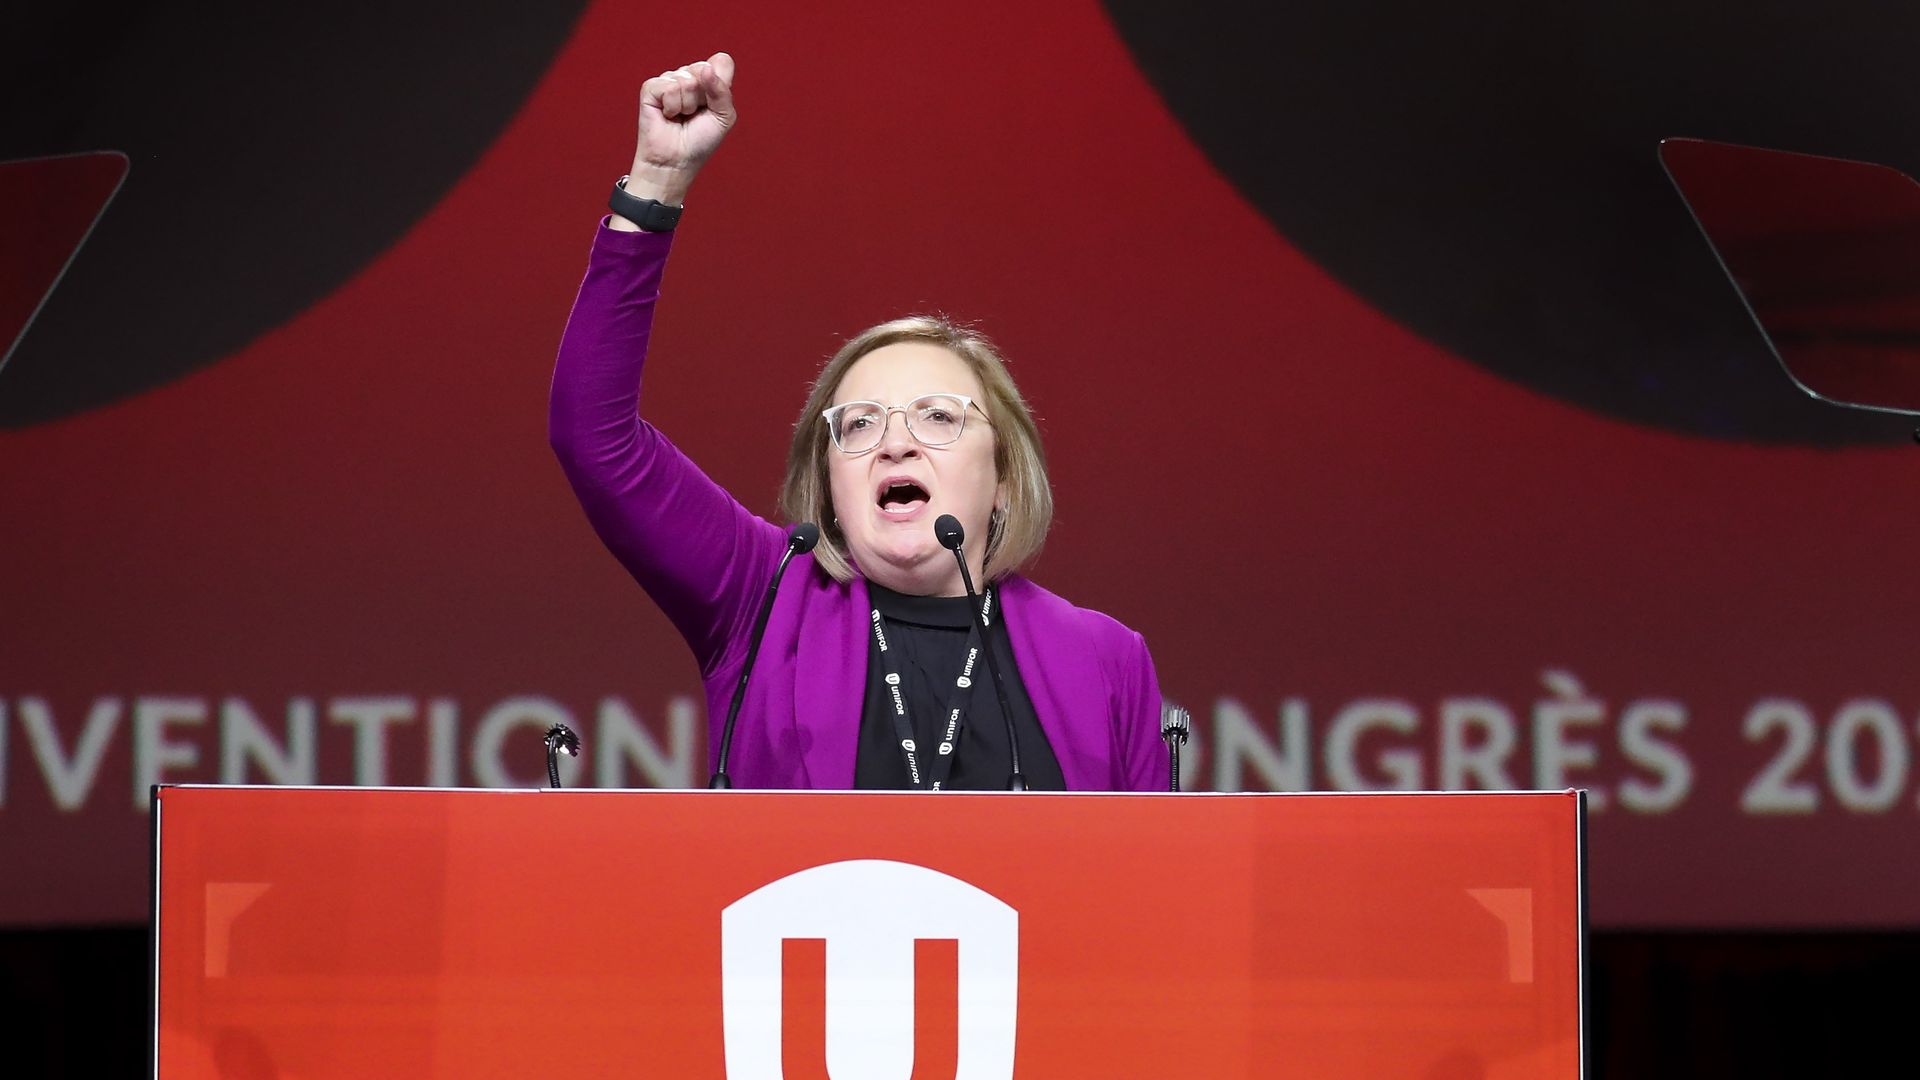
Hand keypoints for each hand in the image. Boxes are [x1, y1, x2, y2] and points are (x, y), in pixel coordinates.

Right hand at [624, 52, 735, 209]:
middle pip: (703, 68)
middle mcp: (689, 76)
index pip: (721, 62)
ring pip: (687, 80)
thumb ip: (723, 90)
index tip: (713, 104)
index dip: (720, 82)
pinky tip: (667, 115)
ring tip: (680, 117)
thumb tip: (706, 68)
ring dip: (687, 105)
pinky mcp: (651, 88)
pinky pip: (669, 87)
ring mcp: (669, 80)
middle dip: (703, 97)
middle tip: (695, 114)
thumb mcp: (724, 116)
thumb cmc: (700, 141)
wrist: (677, 160)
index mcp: (708, 80)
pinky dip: (672, 106)